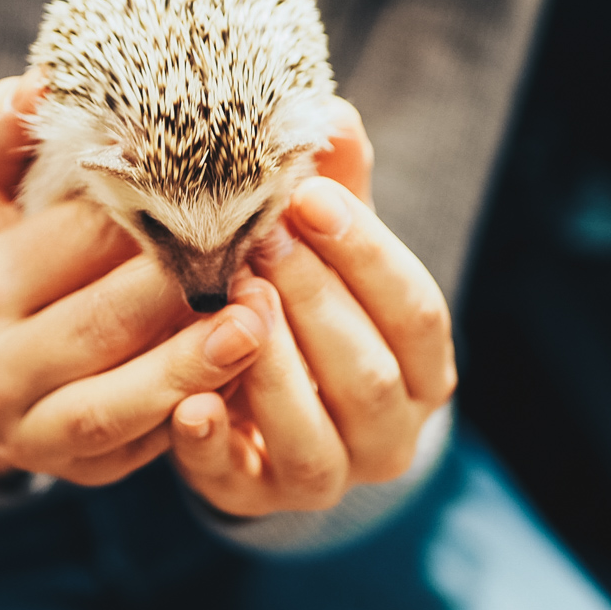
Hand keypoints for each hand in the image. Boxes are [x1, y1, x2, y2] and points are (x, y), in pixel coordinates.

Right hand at [0, 72, 272, 484]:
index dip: (153, 208)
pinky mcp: (71, 469)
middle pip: (104, 317)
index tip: (224, 176)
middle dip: (185, 281)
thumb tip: (40, 81)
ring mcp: (25, 427)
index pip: (73, 238)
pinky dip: (190, 411)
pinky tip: (241, 374)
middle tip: (263, 247)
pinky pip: (138, 446)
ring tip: (260, 317)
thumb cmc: (4, 260)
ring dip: (196, 358)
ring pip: (121, 396)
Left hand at [168, 102, 457, 516]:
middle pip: (369, 373)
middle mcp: (391, 432)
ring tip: (228, 299)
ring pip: (314, 436)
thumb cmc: (306, 307)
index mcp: (423, 367)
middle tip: (257, 239)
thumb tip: (331, 112)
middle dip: (313, 301)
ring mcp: (326, 475)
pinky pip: (238, 483)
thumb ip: (335, 188)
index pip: (418, 311)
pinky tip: (187, 402)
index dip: (366, 253)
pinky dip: (211, 445)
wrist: (263, 404)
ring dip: (271, 365)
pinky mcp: (256, 497)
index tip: (308, 197)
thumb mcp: (326, 251)